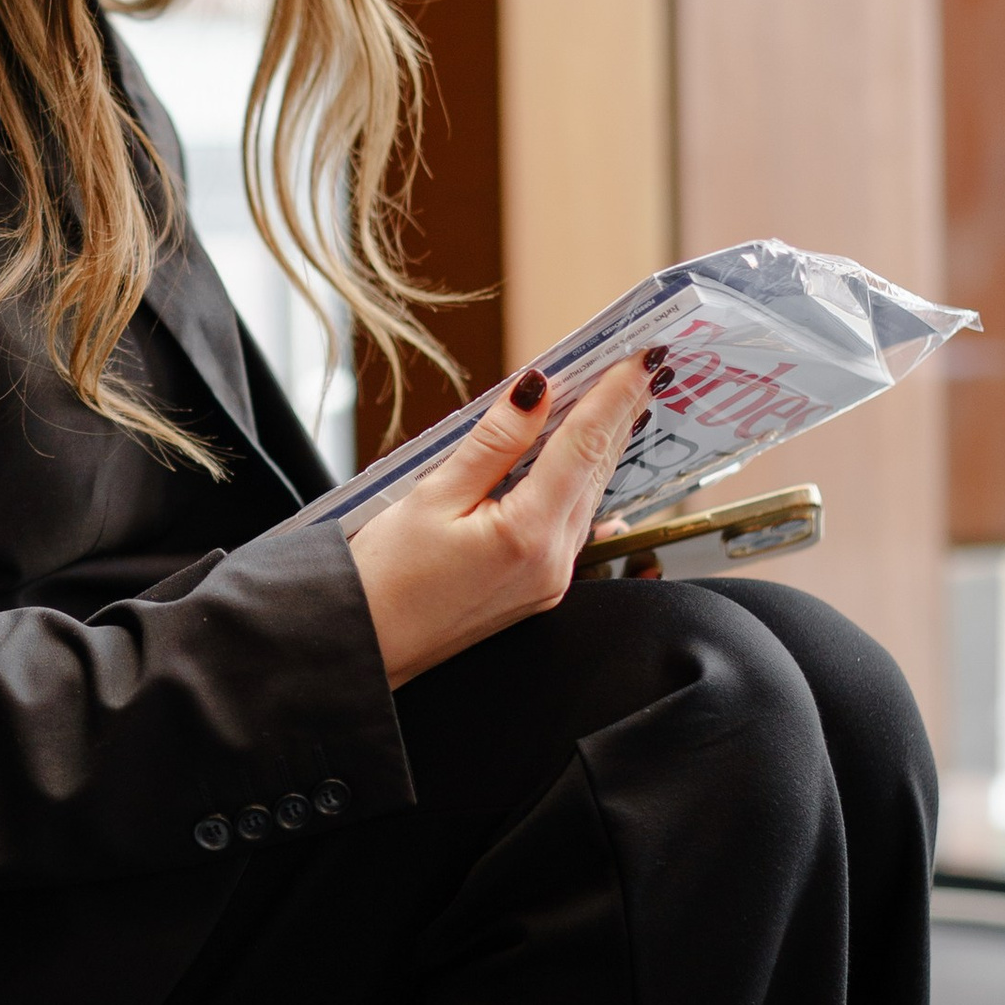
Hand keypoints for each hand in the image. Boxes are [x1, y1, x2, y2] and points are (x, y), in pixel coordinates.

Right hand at [349, 353, 657, 691]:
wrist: (367, 648)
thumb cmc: (384, 580)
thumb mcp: (432, 495)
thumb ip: (493, 442)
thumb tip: (535, 393)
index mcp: (529, 534)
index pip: (585, 446)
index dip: (613, 395)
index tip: (638, 356)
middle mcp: (554, 562)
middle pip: (597, 469)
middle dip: (618, 413)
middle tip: (637, 365)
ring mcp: (552, 580)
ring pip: (591, 494)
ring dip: (603, 444)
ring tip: (615, 397)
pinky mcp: (540, 588)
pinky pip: (574, 521)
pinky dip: (581, 479)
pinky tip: (581, 456)